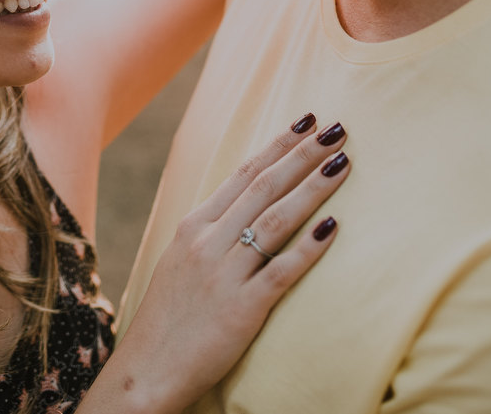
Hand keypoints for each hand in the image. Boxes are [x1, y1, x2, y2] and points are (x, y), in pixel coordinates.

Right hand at [84, 115, 349, 413]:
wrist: (147, 369)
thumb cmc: (168, 317)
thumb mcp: (179, 261)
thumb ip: (210, 232)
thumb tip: (246, 205)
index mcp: (192, 226)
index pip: (243, 173)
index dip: (278, 145)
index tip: (306, 121)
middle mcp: (207, 242)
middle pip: (264, 187)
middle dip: (304, 155)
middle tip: (337, 129)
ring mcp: (223, 274)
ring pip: (276, 220)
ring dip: (313, 187)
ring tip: (343, 163)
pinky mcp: (241, 309)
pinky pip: (282, 271)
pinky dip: (309, 247)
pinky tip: (334, 226)